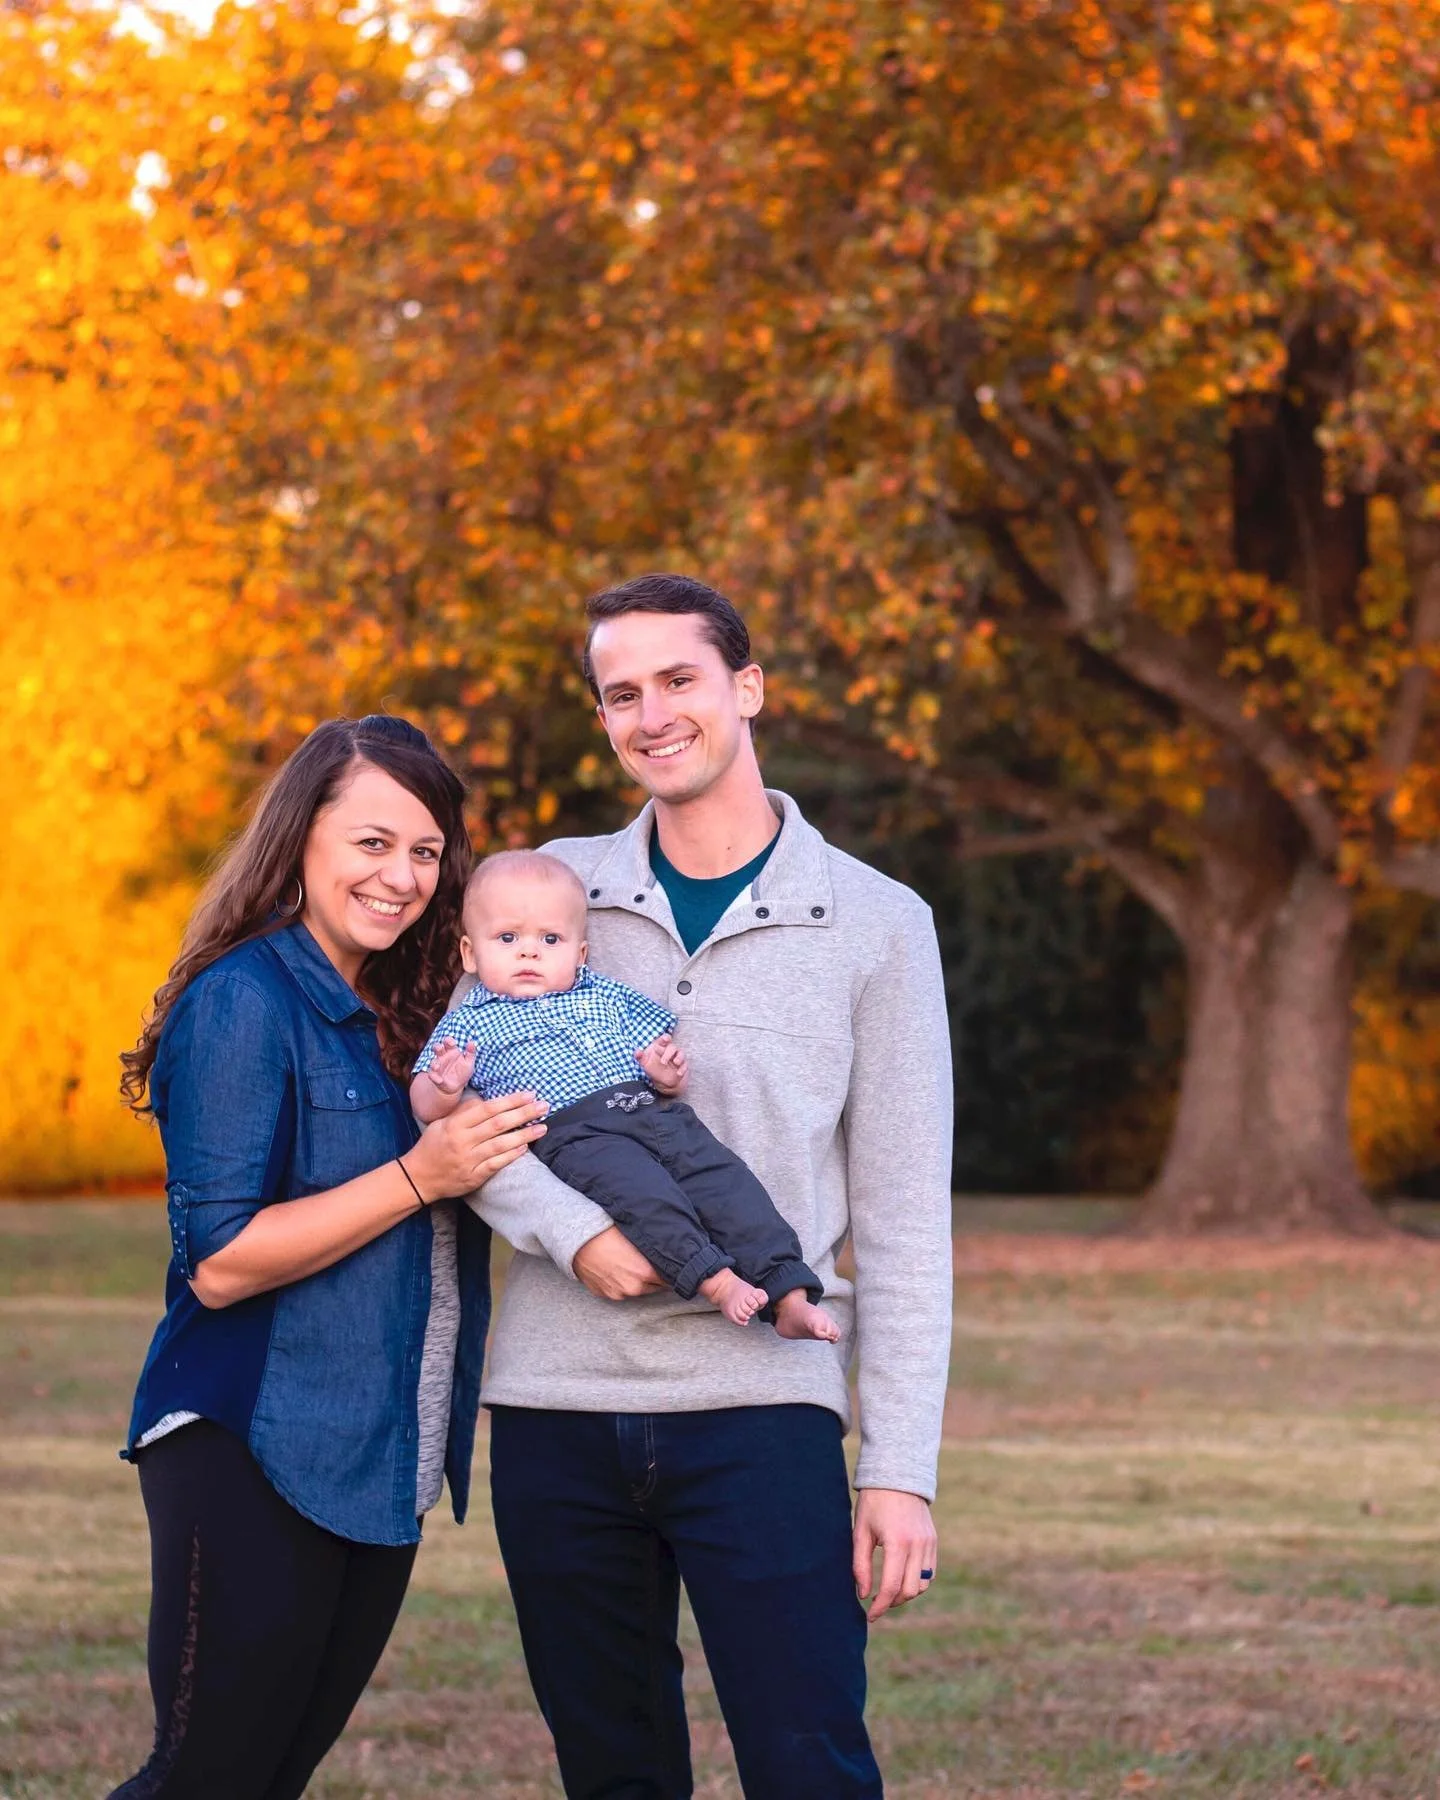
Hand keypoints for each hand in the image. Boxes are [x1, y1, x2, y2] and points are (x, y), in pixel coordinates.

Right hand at [403, 1089, 547, 1199]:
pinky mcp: (473, 1177)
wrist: (417, 1178)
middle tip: (543, 1106)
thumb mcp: (441, 1123)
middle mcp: (463, 1141)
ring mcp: (469, 1160)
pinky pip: (496, 1164)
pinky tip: (526, 1147)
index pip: (488, 1109)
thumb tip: (485, 1101)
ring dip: (524, 1135)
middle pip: (498, 1124)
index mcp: (455, 1124)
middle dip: (524, 1113)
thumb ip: (463, 1112)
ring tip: (543, 1127)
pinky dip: (512, 1155)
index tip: (529, 1094)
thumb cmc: (431, 1146)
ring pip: (501, 1144)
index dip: (511, 1101)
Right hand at [424, 1037, 477, 1095]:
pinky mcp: (435, 1076)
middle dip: (437, 1047)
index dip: (448, 1040)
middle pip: (437, 1048)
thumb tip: (472, 1042)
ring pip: (433, 1062)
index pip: (448, 1042)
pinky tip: (440, 1080)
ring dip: (434, 1064)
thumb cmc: (463, 1072)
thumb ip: (471, 1052)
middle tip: (440, 1048)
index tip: (452, 1044)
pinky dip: (435, 1078)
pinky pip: (432, 1076)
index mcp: (451, 1051)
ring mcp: (438, 1066)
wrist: (457, 1086)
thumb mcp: (469, 1062)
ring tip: (437, 1067)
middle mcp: (443, 1057)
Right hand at [573, 1226, 666, 1298]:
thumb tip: (667, 1249)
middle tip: (652, 1261)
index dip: (671, 1270)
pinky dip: (621, 1282)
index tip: (672, 1264)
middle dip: (656, 1276)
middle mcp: (633, 1287)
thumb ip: (653, 1249)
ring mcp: (617, 1293)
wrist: (576, 1237)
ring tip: (632, 1263)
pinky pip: (620, 1290)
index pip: (670, 1279)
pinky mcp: (604, 1294)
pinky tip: (617, 1268)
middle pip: (655, 1287)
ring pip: (637, 1290)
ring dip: (638, 1281)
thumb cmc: (606, 1230)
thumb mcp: (636, 1235)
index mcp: (645, 1272)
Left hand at [636, 1033, 687, 1094]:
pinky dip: (683, 1069)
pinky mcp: (683, 1066)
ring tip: (675, 1063)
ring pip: (681, 1054)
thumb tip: (637, 1052)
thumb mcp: (646, 1064)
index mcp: (662, 1048)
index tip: (665, 1039)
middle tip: (663, 1062)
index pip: (664, 1039)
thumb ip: (640, 1057)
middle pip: (672, 1047)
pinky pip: (685, 1065)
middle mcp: (671, 1052)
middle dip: (668, 1053)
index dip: (665, 1038)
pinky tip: (679, 1073)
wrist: (664, 1083)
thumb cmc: (655, 1070)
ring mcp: (678, 1058)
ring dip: (679, 1058)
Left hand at [852, 1489, 937, 1622]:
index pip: (891, 1587)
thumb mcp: (860, 1532)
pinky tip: (901, 1578)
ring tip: (888, 1592)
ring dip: (906, 1594)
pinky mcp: (933, 1541)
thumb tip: (863, 1594)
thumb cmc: (873, 1503)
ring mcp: (929, 1543)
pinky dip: (918, 1582)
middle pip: (909, 1591)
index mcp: (897, 1543)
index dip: (880, 1606)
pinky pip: (930, 1573)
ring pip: (922, 1585)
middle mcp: (917, 1545)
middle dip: (892, 1603)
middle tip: (876, 1604)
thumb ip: (860, 1565)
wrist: (897, 1476)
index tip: (870, 1616)